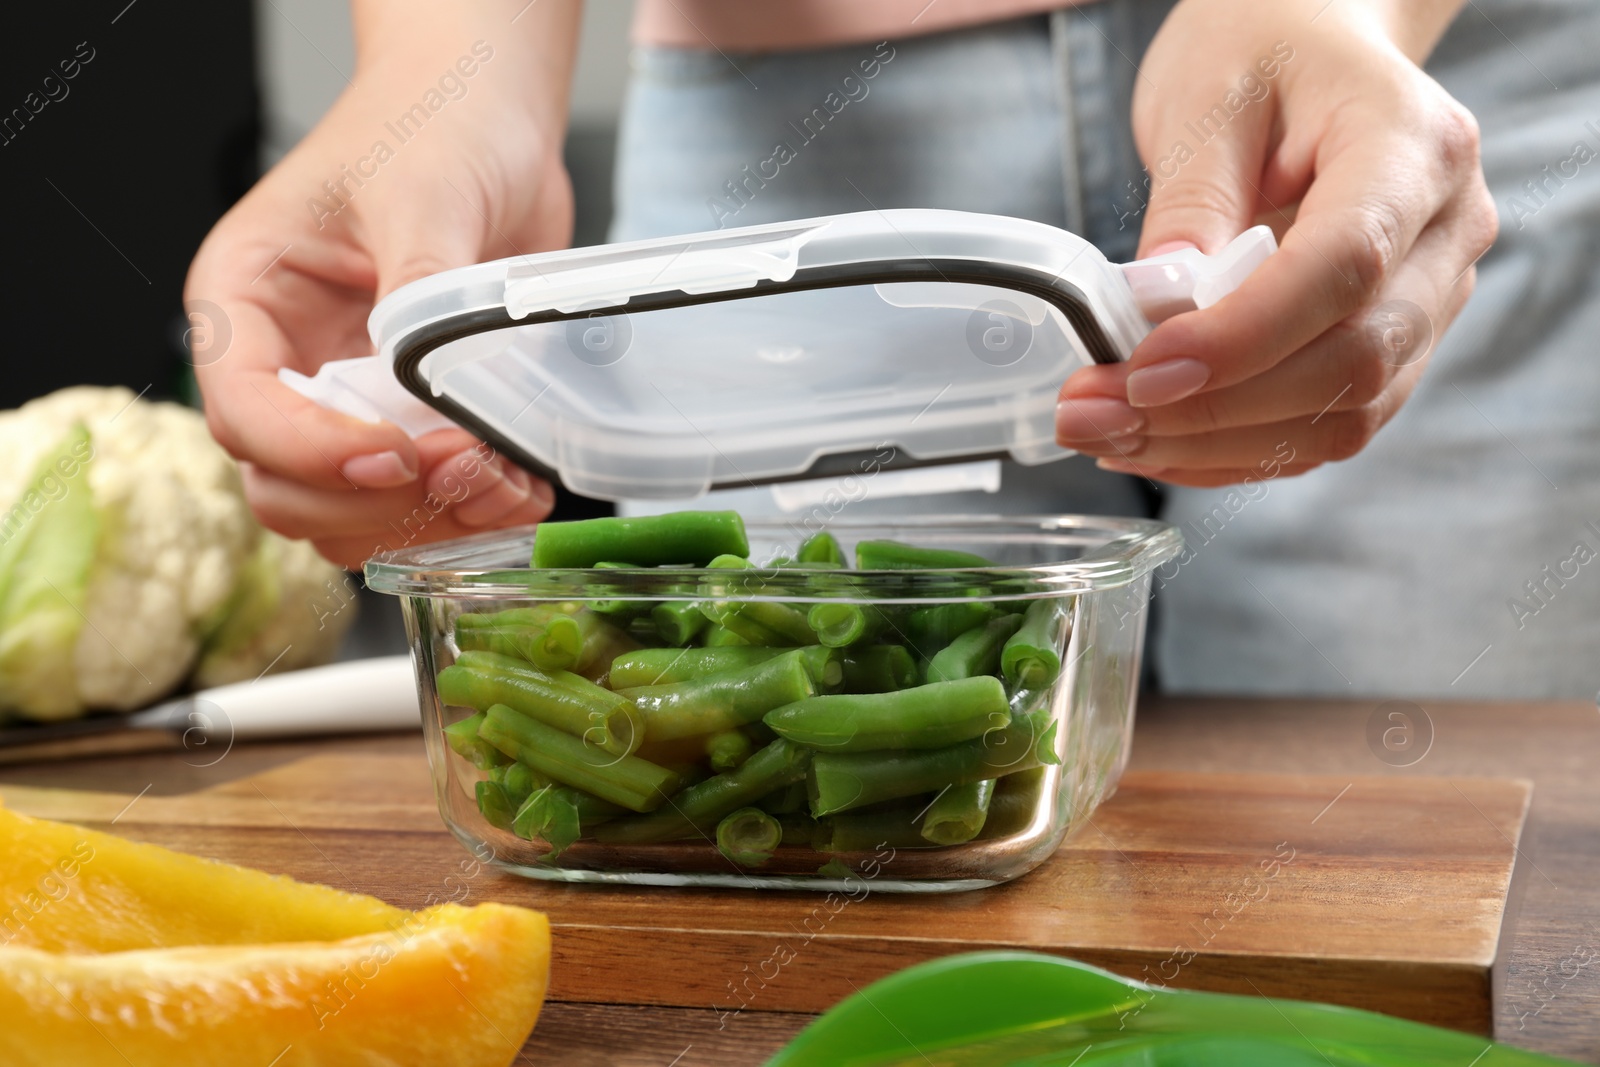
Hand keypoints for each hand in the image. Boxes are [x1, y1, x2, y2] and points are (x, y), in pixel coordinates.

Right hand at [186, 4, 579, 567]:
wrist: (491, 121)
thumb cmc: (429, 128)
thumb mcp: (420, 194)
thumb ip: (418, 291)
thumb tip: (426, 383)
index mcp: (246, 302)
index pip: (243, 411)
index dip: (313, 452)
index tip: (397, 454)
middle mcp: (287, 365)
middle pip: (285, 488)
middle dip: (377, 499)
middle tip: (468, 468)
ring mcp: (349, 403)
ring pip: (349, 517)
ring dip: (426, 521)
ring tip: (504, 484)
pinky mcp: (414, 423)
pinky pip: (418, 505)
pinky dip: (466, 518)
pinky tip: (521, 489)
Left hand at [1055, 0, 1496, 486]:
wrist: (1310, 48)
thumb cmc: (1263, 51)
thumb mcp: (1207, 94)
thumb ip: (1191, 201)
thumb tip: (1160, 311)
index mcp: (1413, 147)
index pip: (1344, 266)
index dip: (1243, 337)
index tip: (1143, 372)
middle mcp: (1445, 231)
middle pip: (1352, 359)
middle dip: (1212, 408)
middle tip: (1091, 416)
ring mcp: (1431, 296)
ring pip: (1344, 413)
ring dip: (1215, 444)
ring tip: (1107, 434)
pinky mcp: (1392, 343)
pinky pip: (1325, 425)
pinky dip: (1236, 448)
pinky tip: (1155, 440)